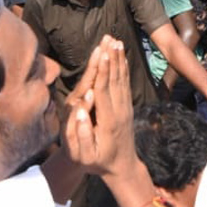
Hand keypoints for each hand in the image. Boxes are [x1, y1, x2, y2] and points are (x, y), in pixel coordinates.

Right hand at [63, 37, 135, 177]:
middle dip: (111, 59)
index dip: (103, 71)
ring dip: (119, 60)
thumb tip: (80, 110)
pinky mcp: (127, 107)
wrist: (122, 167)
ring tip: (115, 41)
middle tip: (109, 39)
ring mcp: (126, 108)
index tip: (102, 54)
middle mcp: (120, 111)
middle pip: (115, 80)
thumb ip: (81, 134)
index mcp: (108, 121)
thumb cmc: (98, 163)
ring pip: (122, 80)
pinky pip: (125, 84)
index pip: (104, 91)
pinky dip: (124, 69)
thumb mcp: (85, 156)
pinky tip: (122, 56)